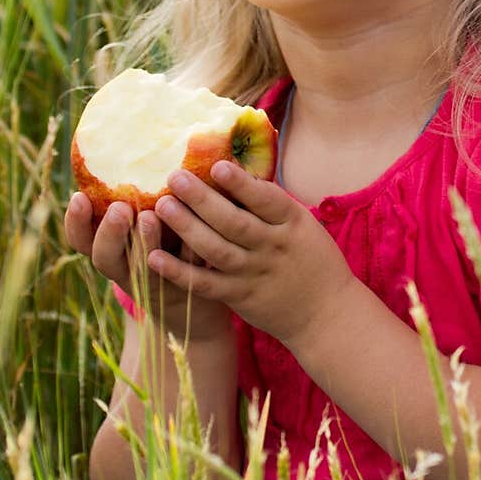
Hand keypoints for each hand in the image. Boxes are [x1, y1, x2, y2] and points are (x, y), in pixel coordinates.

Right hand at [63, 191, 232, 344]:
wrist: (192, 302)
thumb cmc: (161, 246)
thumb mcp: (138, 225)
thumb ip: (134, 197)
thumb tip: (127, 137)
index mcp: (110, 250)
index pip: (81, 240)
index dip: (76, 222)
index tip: (79, 196)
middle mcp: (126, 269)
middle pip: (106, 257)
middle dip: (110, 232)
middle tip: (120, 208)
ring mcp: (155, 282)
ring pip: (144, 269)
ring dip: (144, 244)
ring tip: (152, 216)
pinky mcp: (188, 287)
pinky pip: (187, 272)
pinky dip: (188, 254)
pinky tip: (193, 234)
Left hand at [145, 162, 356, 349]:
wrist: (326, 314)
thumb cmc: (312, 259)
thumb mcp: (302, 225)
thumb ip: (272, 203)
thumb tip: (234, 164)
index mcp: (292, 224)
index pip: (267, 200)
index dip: (241, 184)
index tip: (216, 166)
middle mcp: (273, 248)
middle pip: (235, 223)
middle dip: (202, 199)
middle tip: (174, 177)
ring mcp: (255, 274)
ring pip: (217, 250)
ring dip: (187, 228)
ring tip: (162, 206)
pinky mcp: (239, 297)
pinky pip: (205, 285)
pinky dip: (179, 272)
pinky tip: (154, 257)